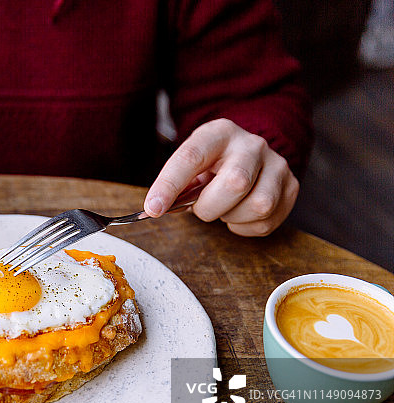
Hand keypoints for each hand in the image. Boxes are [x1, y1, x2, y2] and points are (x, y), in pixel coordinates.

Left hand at [143, 119, 299, 236]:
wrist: (248, 154)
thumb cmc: (212, 163)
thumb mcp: (190, 164)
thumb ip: (174, 184)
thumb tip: (157, 208)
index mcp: (219, 133)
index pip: (191, 157)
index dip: (170, 185)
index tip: (154, 208)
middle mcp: (252, 144)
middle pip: (235, 183)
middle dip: (210, 207)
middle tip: (202, 207)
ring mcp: (276, 164)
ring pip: (258, 205)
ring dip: (231, 217)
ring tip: (224, 207)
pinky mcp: (291, 187)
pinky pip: (267, 221)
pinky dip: (245, 226)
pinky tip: (238, 213)